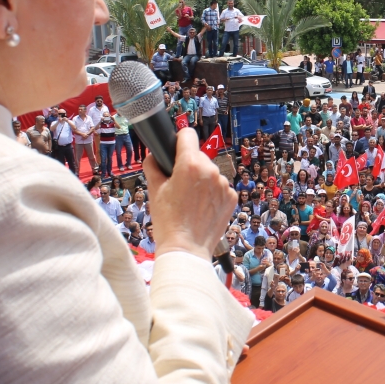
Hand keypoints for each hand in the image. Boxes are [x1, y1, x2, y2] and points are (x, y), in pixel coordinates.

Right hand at [145, 128, 236, 261]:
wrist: (186, 249)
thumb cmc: (168, 221)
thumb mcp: (154, 190)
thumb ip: (153, 166)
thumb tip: (154, 155)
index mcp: (191, 164)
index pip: (187, 134)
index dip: (178, 140)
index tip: (175, 149)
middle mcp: (211, 170)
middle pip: (198, 156)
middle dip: (188, 166)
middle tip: (178, 185)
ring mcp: (224, 184)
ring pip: (210, 172)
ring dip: (202, 180)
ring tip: (190, 200)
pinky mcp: (232, 197)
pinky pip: (220, 187)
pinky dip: (212, 194)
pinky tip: (202, 208)